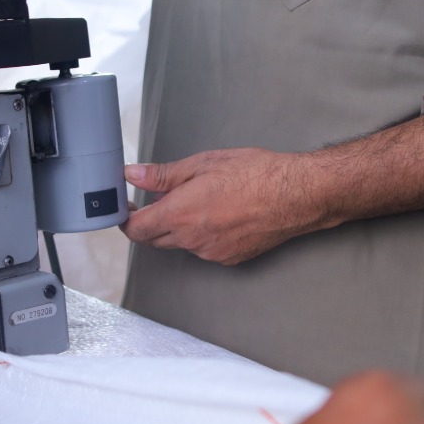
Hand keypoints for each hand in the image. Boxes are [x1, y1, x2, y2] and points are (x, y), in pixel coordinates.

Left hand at [122, 150, 331, 265]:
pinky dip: (201, 234)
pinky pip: (203, 249)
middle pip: (154, 240)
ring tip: (200, 200)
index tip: (128, 206)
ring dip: (178, 227)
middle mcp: (192, 239)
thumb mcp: (203, 164)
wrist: (297, 195)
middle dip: (150, 222)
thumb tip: (133, 175)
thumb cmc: (256, 174)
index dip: (126, 218)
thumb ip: (162, 175)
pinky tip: (219, 214)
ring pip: (180, 244)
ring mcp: (211, 253)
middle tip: (161, 198)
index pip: (135, 229)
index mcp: (181, 214)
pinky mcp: (229, 259)